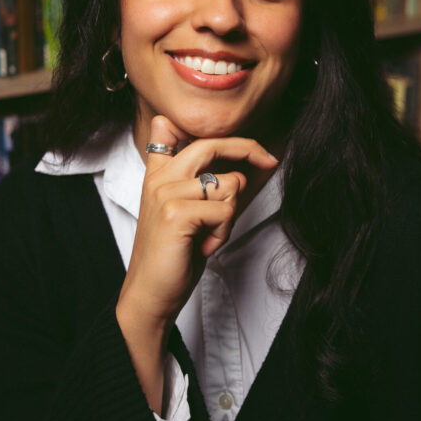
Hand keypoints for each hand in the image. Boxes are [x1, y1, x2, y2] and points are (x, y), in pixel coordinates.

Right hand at [118, 115, 277, 334]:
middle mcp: (159, 177)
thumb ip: (196, 182)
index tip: (248, 145)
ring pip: (228, 184)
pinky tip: (205, 245)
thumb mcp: (182, 211)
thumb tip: (234, 169)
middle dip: (247, 148)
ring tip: (208, 234)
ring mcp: (166, 193)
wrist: (150, 292)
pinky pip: (225, 210)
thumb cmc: (172, 254)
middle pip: (210, 144)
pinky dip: (223, 232)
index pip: (172, 129)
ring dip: (229, 215)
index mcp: (157, 174)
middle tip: (269, 160)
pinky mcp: (177, 213)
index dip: (209, 131)